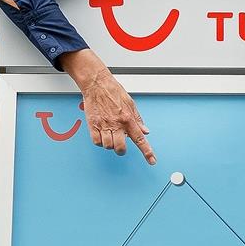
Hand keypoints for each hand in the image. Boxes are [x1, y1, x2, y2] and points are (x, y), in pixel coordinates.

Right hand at [61, 49, 155, 164]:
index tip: (152, 161)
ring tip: (110, 135)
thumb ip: (138, 119)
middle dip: (121, 150)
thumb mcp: (131, 104)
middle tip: (121, 144)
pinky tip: (102, 134)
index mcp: (128, 119)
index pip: (140, 139)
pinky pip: (96, 142)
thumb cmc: (114, 92)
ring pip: (108, 146)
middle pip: (120, 148)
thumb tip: (145, 131)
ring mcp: (104, 125)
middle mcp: (116, 123)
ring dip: (110, 144)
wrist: (97, 84)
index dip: (147, 152)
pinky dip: (100, 141)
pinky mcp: (92, 125)